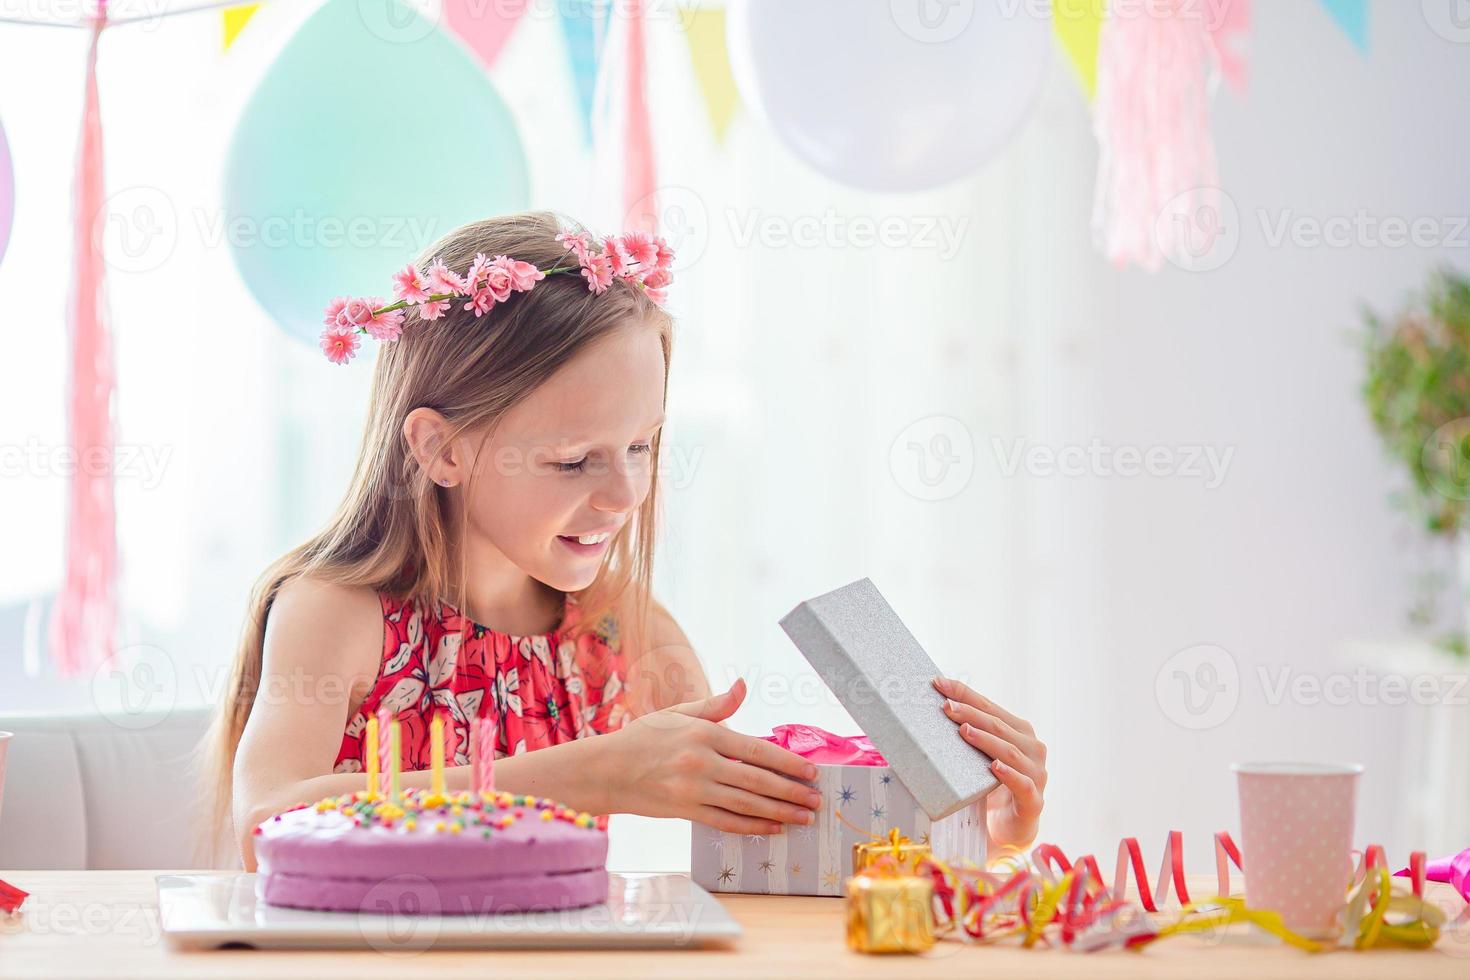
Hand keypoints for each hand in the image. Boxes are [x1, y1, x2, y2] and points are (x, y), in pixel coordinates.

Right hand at [603, 677, 823, 834]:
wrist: (607, 770)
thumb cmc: (644, 737)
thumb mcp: (678, 714)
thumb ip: (715, 705)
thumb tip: (742, 686)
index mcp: (705, 734)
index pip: (757, 751)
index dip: (788, 764)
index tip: (811, 772)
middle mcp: (702, 763)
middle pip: (758, 781)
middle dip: (792, 792)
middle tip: (816, 800)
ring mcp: (694, 790)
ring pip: (747, 805)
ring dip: (780, 813)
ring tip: (804, 817)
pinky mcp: (686, 812)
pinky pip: (727, 822)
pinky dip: (753, 827)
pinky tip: (773, 828)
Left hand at [933, 676, 1045, 848]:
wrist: (1006, 830)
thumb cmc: (990, 787)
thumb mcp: (977, 757)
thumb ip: (967, 735)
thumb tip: (929, 710)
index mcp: (1019, 731)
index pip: (989, 707)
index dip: (965, 694)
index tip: (938, 683)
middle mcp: (1032, 748)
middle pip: (999, 726)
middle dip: (971, 714)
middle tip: (946, 706)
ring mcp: (1036, 775)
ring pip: (1010, 752)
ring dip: (986, 740)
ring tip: (963, 731)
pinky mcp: (1034, 802)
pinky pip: (1023, 786)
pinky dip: (1009, 775)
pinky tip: (994, 767)